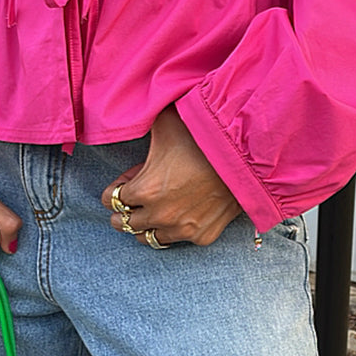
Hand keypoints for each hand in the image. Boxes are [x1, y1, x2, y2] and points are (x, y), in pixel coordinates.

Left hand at [101, 106, 241, 247]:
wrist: (245, 155)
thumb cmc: (203, 136)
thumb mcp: (164, 123)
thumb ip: (141, 122)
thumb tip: (126, 115)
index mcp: (144, 190)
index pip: (110, 200)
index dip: (115, 189)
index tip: (125, 183)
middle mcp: (160, 215)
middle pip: (123, 223)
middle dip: (124, 210)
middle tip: (132, 201)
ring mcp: (182, 229)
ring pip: (148, 239)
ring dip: (145, 225)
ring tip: (151, 211)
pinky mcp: (202, 236)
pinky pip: (177, 240)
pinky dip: (174, 229)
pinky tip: (179, 214)